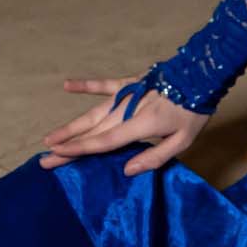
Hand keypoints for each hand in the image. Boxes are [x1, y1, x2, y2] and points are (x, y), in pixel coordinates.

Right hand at [34, 77, 207, 176]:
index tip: (57, 155)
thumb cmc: (194, 111)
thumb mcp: (183, 141)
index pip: (104, 141)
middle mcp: (127, 110)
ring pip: (93, 113)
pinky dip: (86, 85)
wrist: (202, 75)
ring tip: (50, 138)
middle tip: (45, 158)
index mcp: (140, 125)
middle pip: (92, 132)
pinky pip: (104, 85)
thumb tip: (127, 171)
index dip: (79, 149)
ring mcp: (126, 95)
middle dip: (67, 146)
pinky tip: (67, 85)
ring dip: (71, 126)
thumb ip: (155, 157)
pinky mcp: (129, 83)